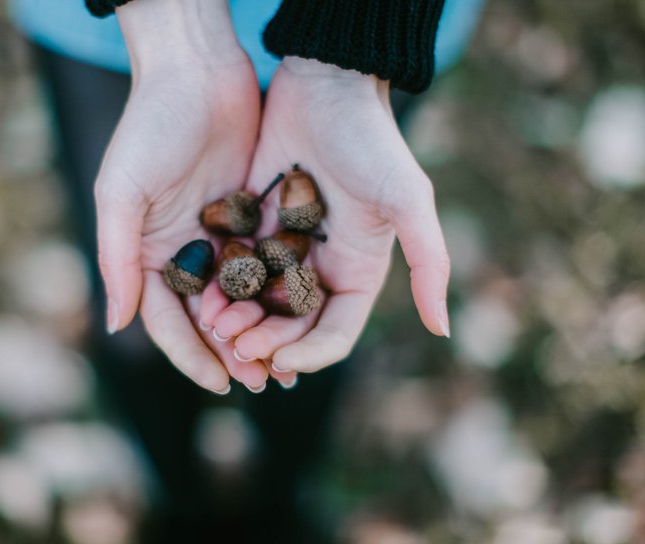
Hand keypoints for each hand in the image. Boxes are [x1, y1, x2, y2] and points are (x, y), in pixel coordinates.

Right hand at [97, 0, 267, 391]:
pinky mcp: (249, 216)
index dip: (192, 355)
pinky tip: (303, 316)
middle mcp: (181, 252)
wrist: (197, 70)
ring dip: (260, 331)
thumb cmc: (149, 127)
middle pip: (207, 318)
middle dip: (233, 352)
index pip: (167, 320)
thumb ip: (117, 258)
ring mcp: (217, 236)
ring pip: (241, 298)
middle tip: (263, 382)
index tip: (221, 383)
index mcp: (145, 254)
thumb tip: (117, 326)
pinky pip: (266, 264)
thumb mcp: (122, 192)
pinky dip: (280, 293)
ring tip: (286, 364)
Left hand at [202, 56, 450, 376]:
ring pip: (254, 304)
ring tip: (214, 324)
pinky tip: (201, 295)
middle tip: (235, 343)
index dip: (309, 355)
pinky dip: (218, 287)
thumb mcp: (408, 199)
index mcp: (356, 273)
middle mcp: (319, 268)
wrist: (325, 82)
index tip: (280, 361)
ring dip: (237, 321)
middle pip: (289, 327)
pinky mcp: (249, 225)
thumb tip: (443, 330)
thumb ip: (428, 262)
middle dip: (264, 342)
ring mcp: (281, 248)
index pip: (333, 334)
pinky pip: (230, 268)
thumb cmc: (371, 139)